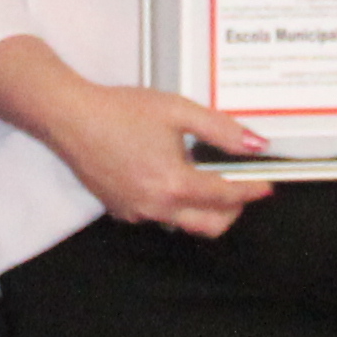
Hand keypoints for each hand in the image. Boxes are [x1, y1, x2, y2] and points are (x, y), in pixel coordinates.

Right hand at [39, 73, 274, 237]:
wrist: (70, 118)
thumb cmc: (119, 111)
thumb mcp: (178, 111)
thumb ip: (221, 130)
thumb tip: (255, 144)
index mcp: (174, 184)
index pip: (227, 196)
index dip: (252, 189)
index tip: (266, 184)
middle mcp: (156, 207)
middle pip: (211, 225)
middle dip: (233, 210)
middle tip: (241, 186)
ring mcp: (137, 213)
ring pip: (185, 224)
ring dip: (203, 208)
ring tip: (206, 177)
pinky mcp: (121, 211)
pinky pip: (159, 217)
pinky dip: (174, 205)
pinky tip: (170, 177)